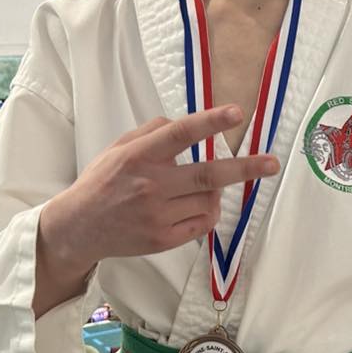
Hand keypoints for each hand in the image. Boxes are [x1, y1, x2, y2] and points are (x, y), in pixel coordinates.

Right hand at [41, 106, 277, 267]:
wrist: (79, 227)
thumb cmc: (103, 182)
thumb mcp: (119, 147)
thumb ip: (152, 131)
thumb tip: (184, 122)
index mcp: (139, 156)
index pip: (180, 134)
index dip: (210, 122)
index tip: (236, 112)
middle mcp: (150, 185)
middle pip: (208, 175)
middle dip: (245, 168)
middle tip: (273, 164)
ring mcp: (158, 215)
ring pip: (209, 201)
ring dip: (215, 193)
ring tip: (199, 190)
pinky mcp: (163, 239)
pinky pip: (203, 224)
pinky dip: (208, 213)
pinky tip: (194, 207)